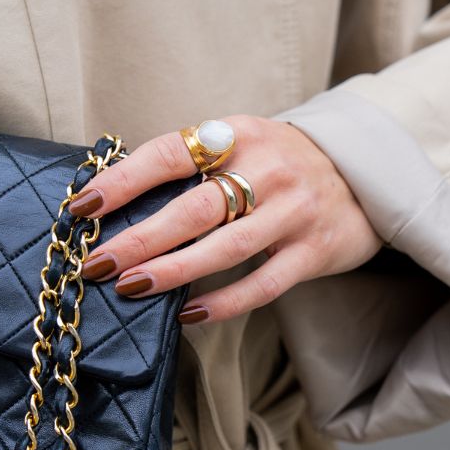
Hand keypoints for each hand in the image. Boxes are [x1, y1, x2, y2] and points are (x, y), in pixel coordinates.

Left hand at [72, 116, 381, 322]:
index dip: (123, 181)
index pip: (169, 155)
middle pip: (193, 208)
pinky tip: (188, 314)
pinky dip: (223, 302)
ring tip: (130, 287)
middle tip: (97, 263)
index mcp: (237, 135)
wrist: (367, 173)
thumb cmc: (276, 164)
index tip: (82, 208)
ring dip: (172, 271)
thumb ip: (188, 166)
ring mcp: (294, 211)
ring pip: (226, 248)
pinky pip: (263, 284)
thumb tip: (110, 200)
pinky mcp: (315, 250)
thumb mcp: (238, 145)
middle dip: (139, 239)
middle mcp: (268, 168)